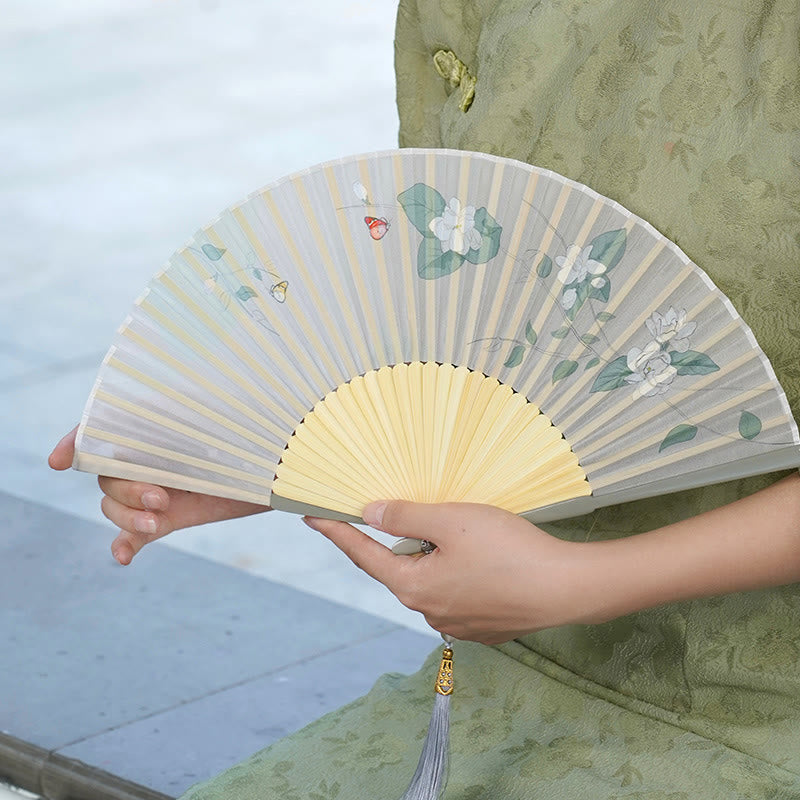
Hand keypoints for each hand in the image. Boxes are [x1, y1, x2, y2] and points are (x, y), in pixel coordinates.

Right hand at [49, 426, 269, 564]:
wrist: (283, 469)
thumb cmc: (255, 434)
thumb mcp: (222, 419)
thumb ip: (188, 416)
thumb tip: (159, 409)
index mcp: (154, 428)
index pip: (102, 430)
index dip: (75, 442)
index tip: (60, 461)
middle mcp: (148, 459)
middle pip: (105, 476)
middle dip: (123, 489)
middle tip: (160, 497)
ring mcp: (154, 490)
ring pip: (113, 507)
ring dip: (126, 516)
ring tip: (156, 520)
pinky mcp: (168, 518)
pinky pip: (132, 535)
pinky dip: (124, 544)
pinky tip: (123, 556)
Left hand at [303, 501, 594, 643]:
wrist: (567, 588)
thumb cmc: (508, 550)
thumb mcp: (450, 520)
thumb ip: (405, 516)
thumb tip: (369, 513)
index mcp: (413, 586)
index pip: (363, 555)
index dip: (337, 532)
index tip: (311, 517)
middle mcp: (429, 611)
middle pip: (398, 568)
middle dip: (394, 542)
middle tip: (400, 514)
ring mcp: (458, 624)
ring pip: (430, 581)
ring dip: (430, 558)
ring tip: (453, 534)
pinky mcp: (486, 626)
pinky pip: (457, 594)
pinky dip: (456, 574)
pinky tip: (480, 560)